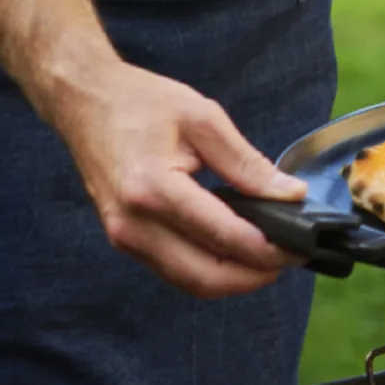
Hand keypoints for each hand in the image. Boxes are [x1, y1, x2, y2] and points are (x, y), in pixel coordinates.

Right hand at [56, 58, 307, 297]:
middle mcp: (134, 224)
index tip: (301, 244)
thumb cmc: (140, 102)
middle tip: (290, 257)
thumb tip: (291, 195)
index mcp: (154, 189)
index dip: (268, 248)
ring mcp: (124, 237)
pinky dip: (210, 270)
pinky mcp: (124, 240)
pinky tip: (236, 251)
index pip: (224, 236)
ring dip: (234, 279)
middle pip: (206, 277)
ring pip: (190, 282)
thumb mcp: (204, 119)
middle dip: (255, 276)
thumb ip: (248, 163)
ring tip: (269, 256)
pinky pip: (174, 271)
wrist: (83, 101)